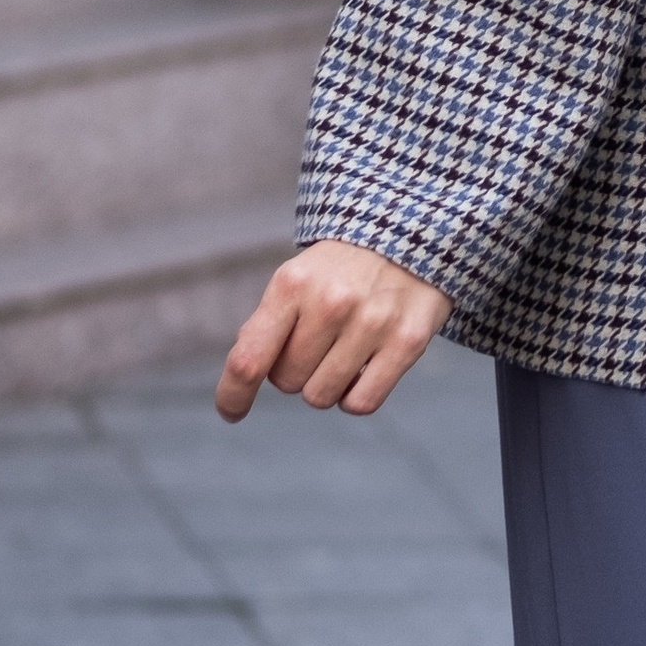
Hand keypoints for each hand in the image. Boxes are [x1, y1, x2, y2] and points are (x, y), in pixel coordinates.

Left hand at [215, 241, 449, 423]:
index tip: (231, 413)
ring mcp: (372, 322)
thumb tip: (243, 375)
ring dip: (327, 384)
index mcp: (293, 284)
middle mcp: (332, 302)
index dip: (232, 395)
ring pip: (321, 396)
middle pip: (287, 382)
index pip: (249, 359)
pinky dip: (356, 396)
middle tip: (318, 342)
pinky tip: (364, 368)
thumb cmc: (343, 268)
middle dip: (295, 370)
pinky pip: (361, 403)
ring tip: (344, 350)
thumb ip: (267, 324)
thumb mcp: (297, 278)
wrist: (414, 232)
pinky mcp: (408, 341)